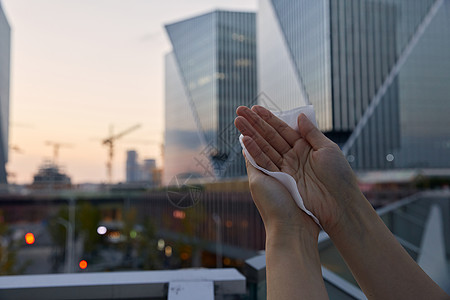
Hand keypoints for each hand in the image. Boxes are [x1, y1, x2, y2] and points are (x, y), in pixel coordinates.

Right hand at [235, 105, 361, 233]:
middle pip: (270, 136)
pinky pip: (265, 163)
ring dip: (250, 134)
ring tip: (238, 122)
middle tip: (240, 111)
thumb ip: (311, 133)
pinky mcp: (281, 179)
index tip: (255, 108)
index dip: (269, 118)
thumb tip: (299, 116)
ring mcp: (286, 168)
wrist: (339, 204)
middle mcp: (293, 156)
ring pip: (264, 147)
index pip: (283, 129)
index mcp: (305, 147)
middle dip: (255, 124)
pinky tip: (245, 140)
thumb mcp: (328, 149)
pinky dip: (254, 152)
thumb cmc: (338, 176)